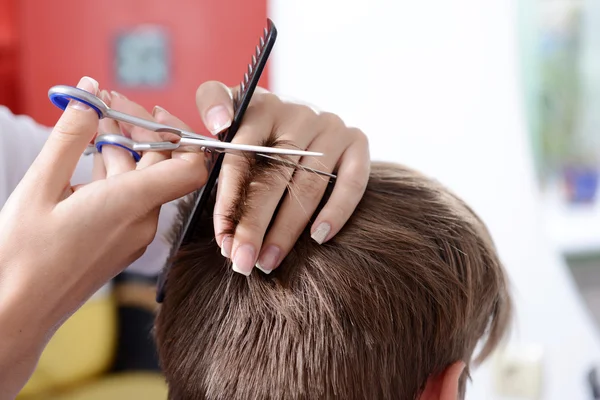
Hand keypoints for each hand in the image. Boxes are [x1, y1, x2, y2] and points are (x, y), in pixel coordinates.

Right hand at [0, 76, 206, 346]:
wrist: (16, 312)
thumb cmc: (22, 254)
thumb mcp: (41, 186)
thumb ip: (71, 136)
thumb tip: (89, 93)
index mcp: (130, 205)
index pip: (191, 167)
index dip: (180, 134)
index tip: (148, 110)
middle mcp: (143, 222)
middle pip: (162, 164)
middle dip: (136, 128)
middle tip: (101, 103)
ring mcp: (136, 236)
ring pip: (143, 180)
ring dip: (121, 149)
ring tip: (89, 123)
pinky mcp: (124, 244)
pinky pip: (132, 200)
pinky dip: (115, 174)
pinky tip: (90, 157)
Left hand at [194, 82, 369, 274]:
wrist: (305, 119)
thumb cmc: (258, 131)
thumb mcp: (231, 116)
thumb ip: (212, 115)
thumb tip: (217, 125)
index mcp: (259, 106)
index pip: (239, 154)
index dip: (228, 199)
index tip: (221, 237)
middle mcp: (298, 113)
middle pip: (272, 175)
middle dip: (254, 224)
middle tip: (242, 261)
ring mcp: (330, 127)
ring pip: (308, 185)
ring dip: (287, 228)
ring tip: (268, 261)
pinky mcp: (358, 142)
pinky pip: (352, 180)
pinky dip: (337, 211)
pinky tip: (319, 238)